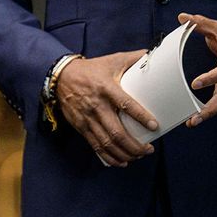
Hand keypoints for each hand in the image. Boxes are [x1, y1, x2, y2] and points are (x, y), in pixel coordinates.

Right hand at [55, 51, 157, 166]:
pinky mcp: (81, 126)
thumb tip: (152, 54)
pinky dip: (109, 157)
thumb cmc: (90, 69)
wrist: (61, 76)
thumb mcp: (111, 60)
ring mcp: (87, 118)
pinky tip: (121, 162)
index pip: (125, 104)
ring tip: (138, 156)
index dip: (141, 116)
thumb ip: (132, 58)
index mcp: (106, 88)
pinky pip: (96, 146)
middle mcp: (96, 105)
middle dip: (134, 146)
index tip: (154, 126)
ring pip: (107, 143)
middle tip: (148, 149)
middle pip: (116, 132)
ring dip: (124, 153)